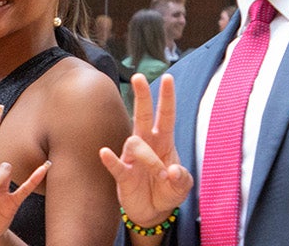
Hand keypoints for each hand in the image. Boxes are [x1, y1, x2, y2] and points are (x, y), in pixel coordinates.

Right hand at [98, 74, 191, 228]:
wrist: (152, 212)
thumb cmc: (168, 192)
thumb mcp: (183, 187)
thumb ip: (181, 179)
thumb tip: (173, 171)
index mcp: (164, 142)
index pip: (166, 116)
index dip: (166, 97)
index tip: (167, 77)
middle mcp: (147, 144)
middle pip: (143, 115)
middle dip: (142, 96)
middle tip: (138, 77)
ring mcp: (132, 158)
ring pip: (135, 144)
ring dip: (150, 159)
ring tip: (162, 176)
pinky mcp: (122, 174)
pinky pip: (115, 164)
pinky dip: (110, 159)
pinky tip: (105, 153)